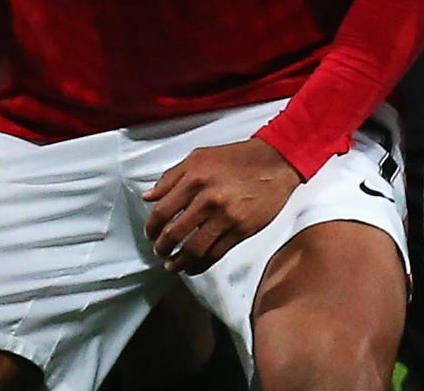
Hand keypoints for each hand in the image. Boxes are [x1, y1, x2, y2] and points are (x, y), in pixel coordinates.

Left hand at [142, 137, 299, 273]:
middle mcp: (208, 199)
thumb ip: (171, 177)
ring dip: (178, 262)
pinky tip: (192, 267)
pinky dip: (200, 265)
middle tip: (159, 251)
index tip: (150, 234)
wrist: (275, 162)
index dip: (151, 227)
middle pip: (175, 234)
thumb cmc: (237, 157)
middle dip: (162, 248)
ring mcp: (226, 217)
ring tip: (171, 265)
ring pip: (194, 249)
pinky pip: (215, 254)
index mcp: (194, 178)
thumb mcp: (199, 157)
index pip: (162, 212)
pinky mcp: (241, 230)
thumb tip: (148, 197)